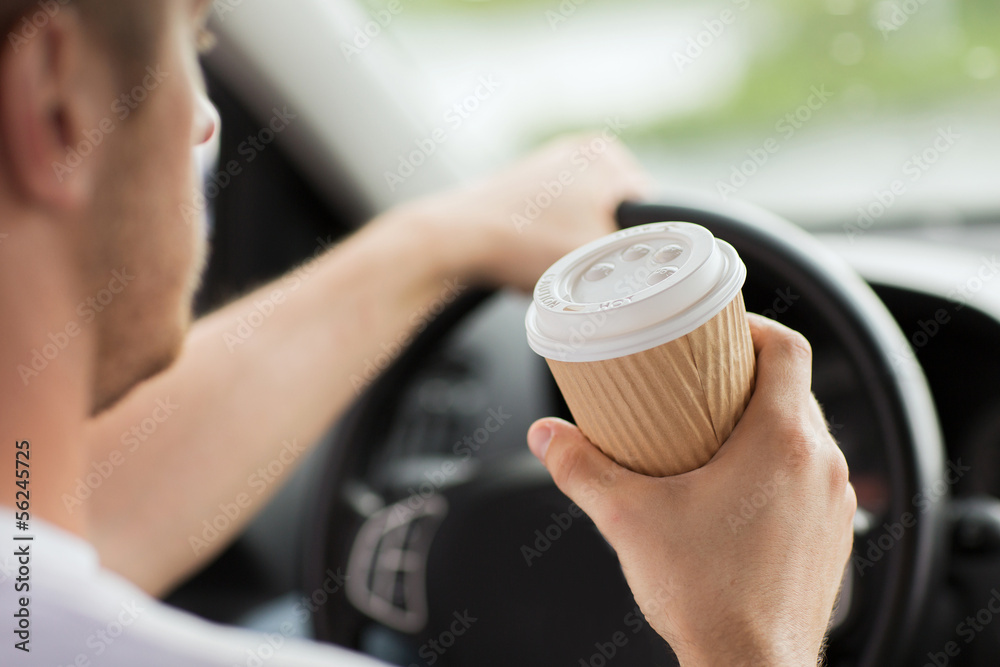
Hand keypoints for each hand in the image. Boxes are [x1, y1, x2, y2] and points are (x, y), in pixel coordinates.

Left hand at [400, 133, 652, 291]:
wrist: (454, 240)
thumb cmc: (522, 243)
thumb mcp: (600, 259)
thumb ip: (643, 259)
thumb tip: (663, 268)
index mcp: (609, 157)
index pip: (652, 215)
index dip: (638, 252)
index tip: (617, 272)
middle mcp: (582, 151)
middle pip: (618, 220)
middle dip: (604, 250)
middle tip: (581, 271)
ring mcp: (549, 166)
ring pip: (586, 224)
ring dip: (576, 249)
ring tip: (550, 263)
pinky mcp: (523, 186)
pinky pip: (556, 223)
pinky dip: (549, 242)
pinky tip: (532, 257)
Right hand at [526, 315, 855, 665]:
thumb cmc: (706, 597)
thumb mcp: (628, 519)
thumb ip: (581, 468)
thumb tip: (547, 436)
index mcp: (781, 441)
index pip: (788, 348)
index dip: (754, 327)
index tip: (720, 332)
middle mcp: (820, 464)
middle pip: (794, 388)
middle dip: (747, 377)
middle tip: (699, 382)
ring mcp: (834, 501)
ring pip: (804, 433)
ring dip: (765, 422)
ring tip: (713, 433)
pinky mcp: (833, 534)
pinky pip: (812, 475)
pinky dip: (780, 465)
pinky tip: (738, 488)